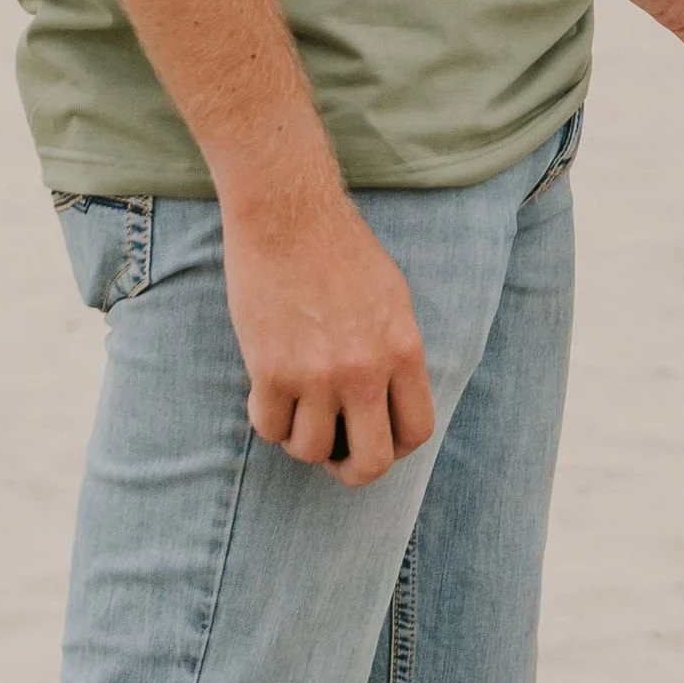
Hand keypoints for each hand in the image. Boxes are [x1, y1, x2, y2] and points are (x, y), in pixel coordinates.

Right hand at [220, 168, 434, 485]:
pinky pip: (269, 429)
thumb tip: (389, 403)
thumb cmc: (338, 249)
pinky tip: (266, 389)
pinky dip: (266, 417)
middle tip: (333, 451)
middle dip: (350, 469)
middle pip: (370, 463)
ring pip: (310, 451)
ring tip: (295, 404)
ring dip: (300, 436)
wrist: (288, 213)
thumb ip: (395, 352)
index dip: (394, 447)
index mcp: (404, 349)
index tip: (371, 437)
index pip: (416, 431)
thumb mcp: (391, 297)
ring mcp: (318, 374)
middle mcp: (366, 370)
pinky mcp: (271, 371)